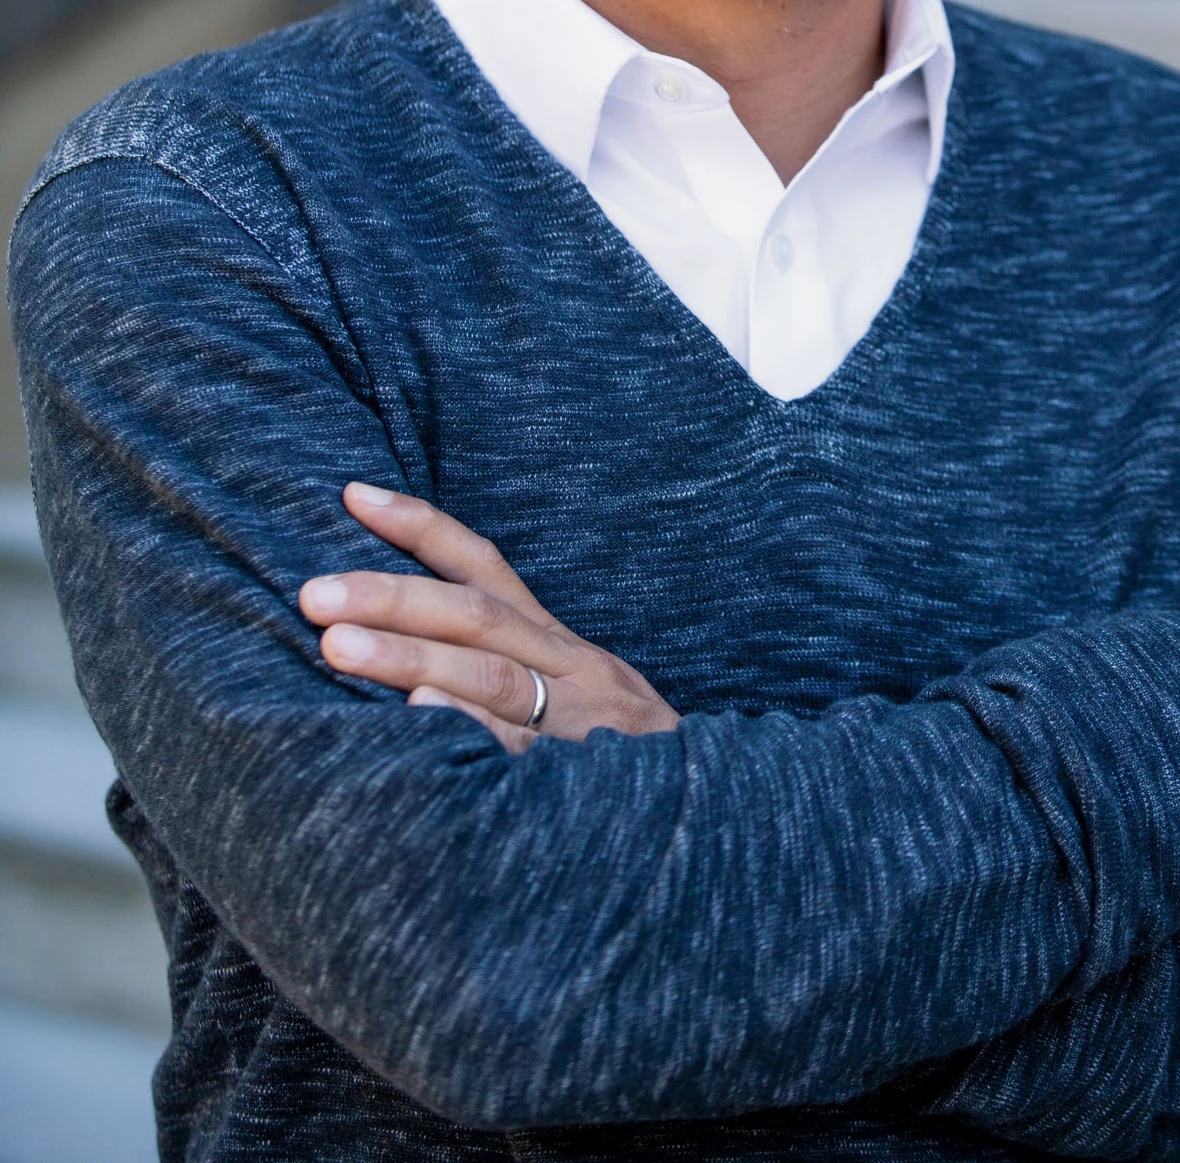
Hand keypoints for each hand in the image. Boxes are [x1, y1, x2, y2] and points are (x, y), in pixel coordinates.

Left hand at [299, 483, 679, 753]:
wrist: (725, 827)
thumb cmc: (622, 768)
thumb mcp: (576, 703)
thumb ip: (501, 674)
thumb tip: (401, 666)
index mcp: (560, 646)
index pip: (486, 568)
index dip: (420, 528)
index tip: (353, 494)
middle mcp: (573, 671)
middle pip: (478, 616)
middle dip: (392, 597)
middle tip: (313, 594)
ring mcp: (581, 728)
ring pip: (493, 679)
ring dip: (411, 657)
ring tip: (339, 648)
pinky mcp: (583, 787)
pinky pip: (520, 757)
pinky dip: (469, 735)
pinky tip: (418, 726)